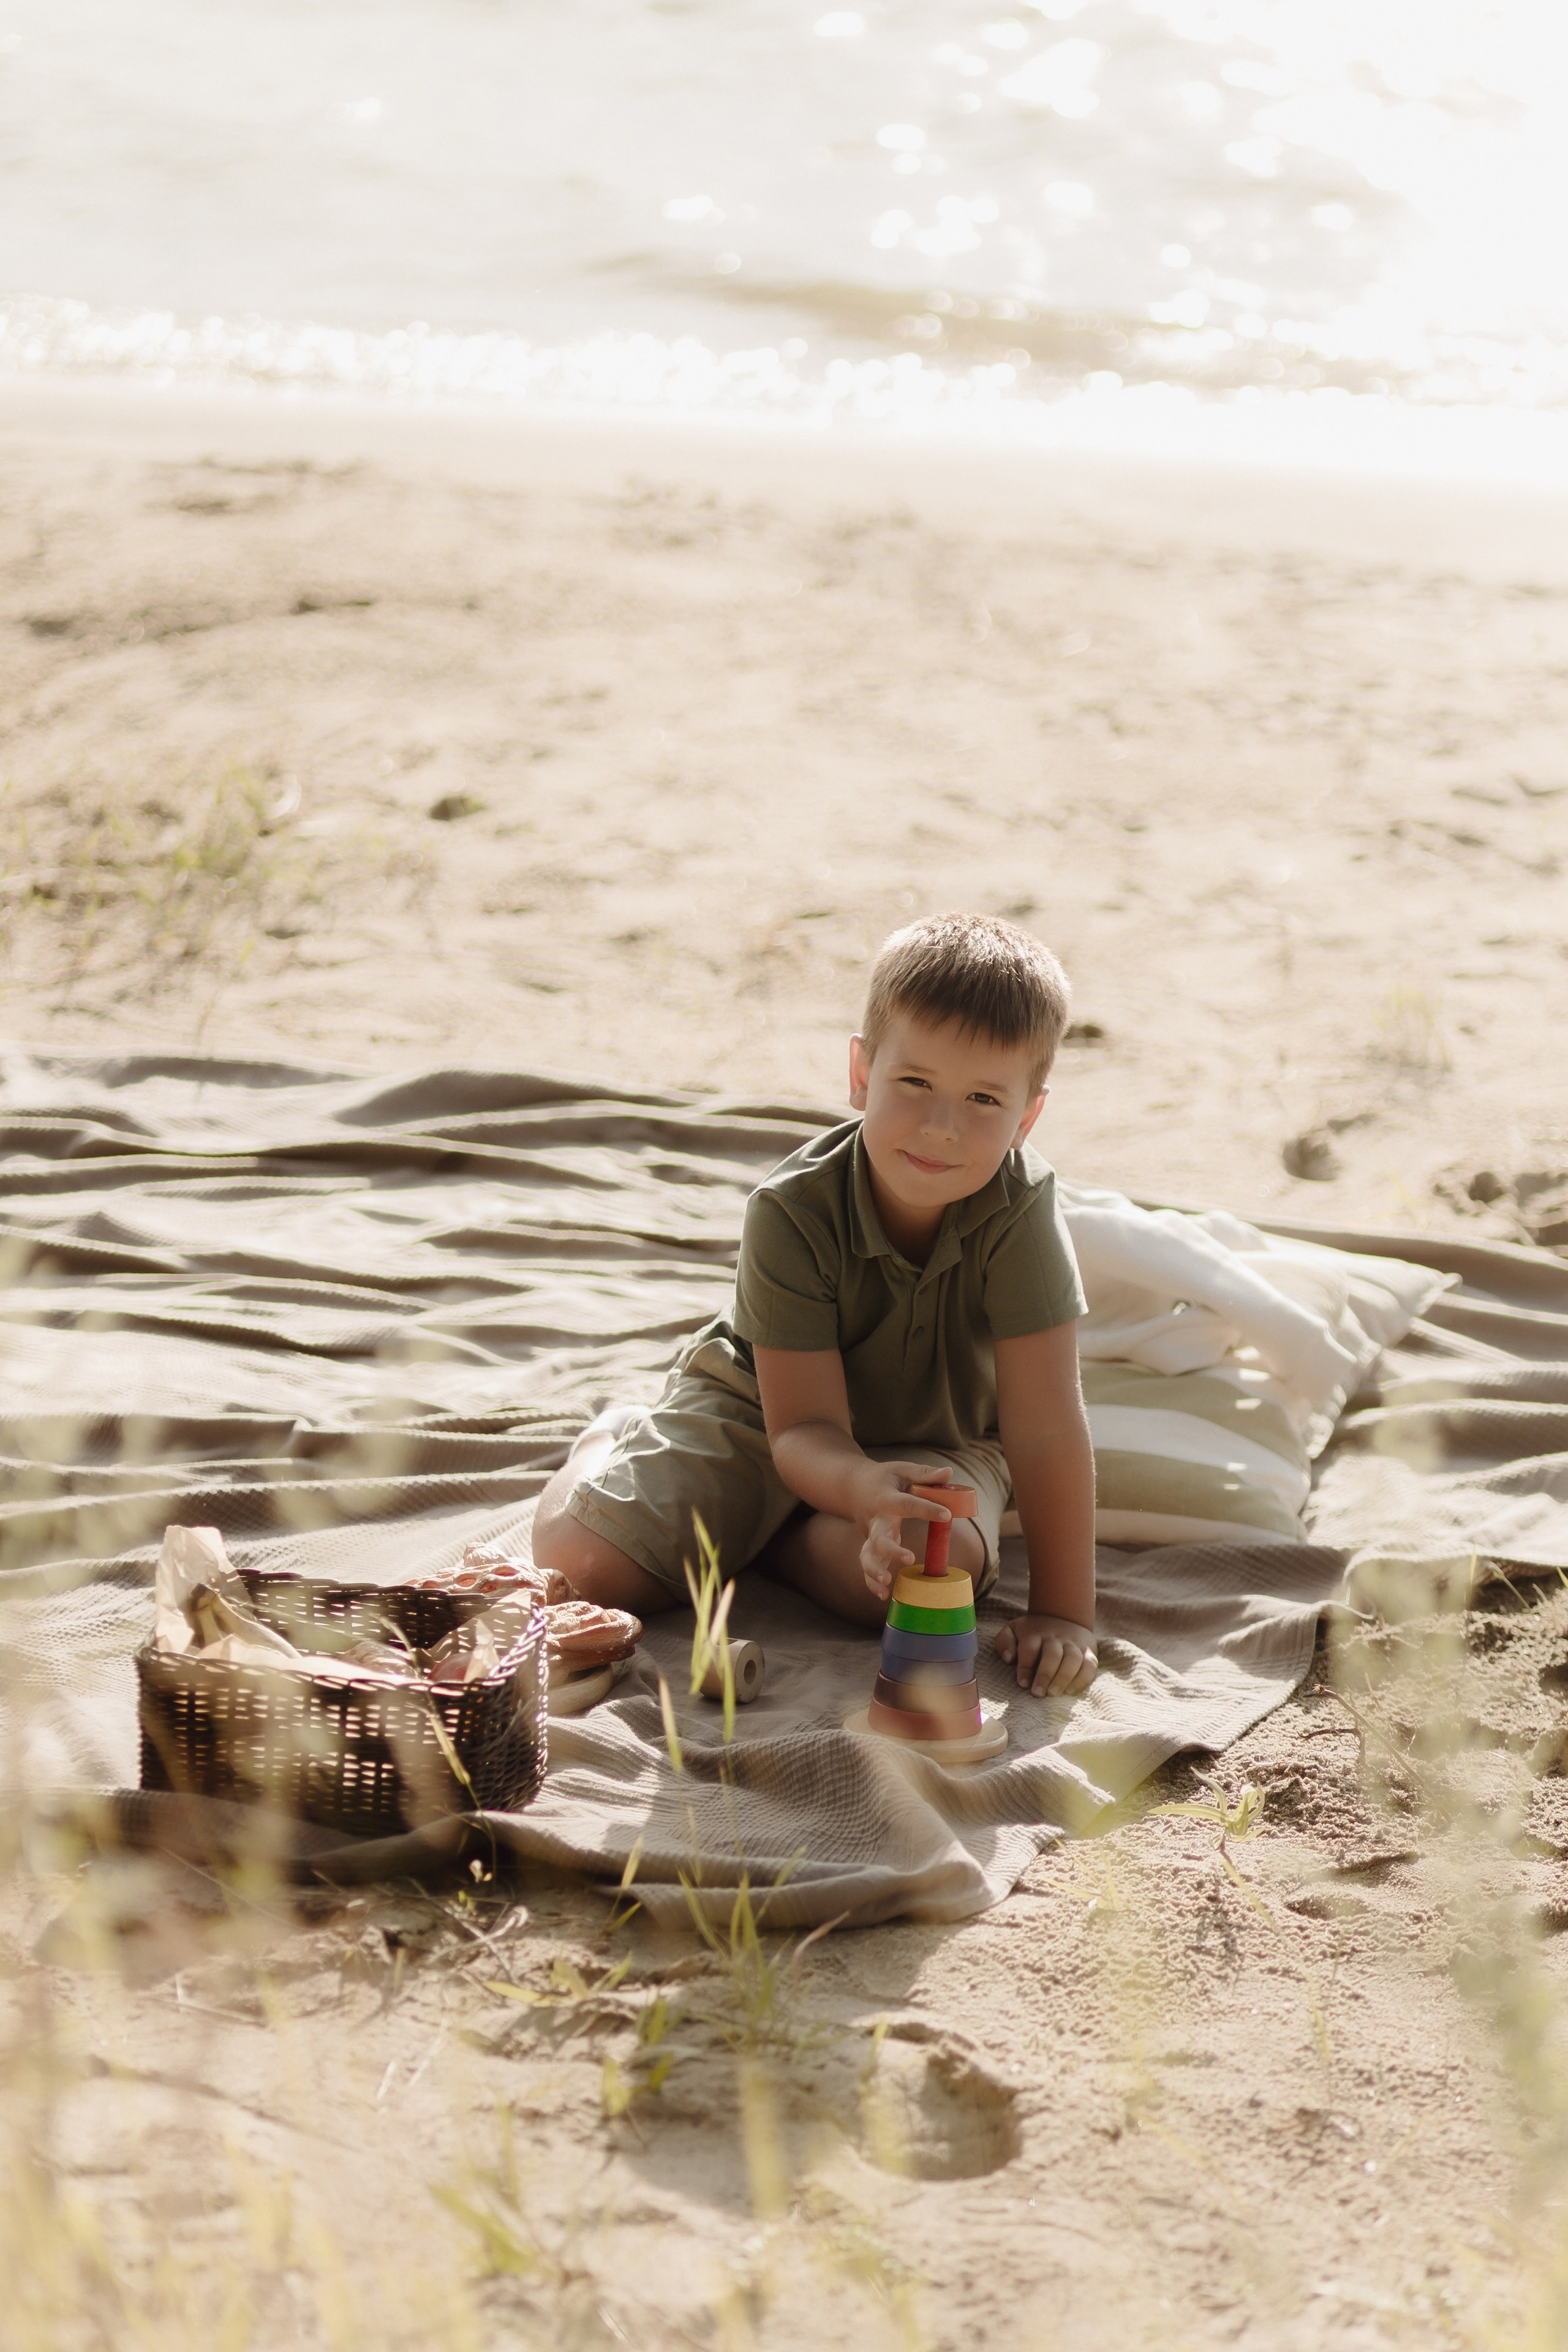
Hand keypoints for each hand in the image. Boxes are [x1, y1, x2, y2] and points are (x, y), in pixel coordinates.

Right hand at [857, 1462, 953, 1602]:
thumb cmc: (883, 1478)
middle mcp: (876, 1520)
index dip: (928, 1509)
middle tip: (910, 1558)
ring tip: (886, 1582)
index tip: (947, 1515)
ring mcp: (871, 1536)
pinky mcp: (870, 1547)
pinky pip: (867, 1566)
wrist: (851, 1486)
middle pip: (879, 1538)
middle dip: (892, 1550)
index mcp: (887, 1499)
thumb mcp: (902, 1469)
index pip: (909, 1504)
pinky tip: (882, 1596)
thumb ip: (925, 1474)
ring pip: (867, 1556)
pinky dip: (870, 1582)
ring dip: (874, 1570)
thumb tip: (949, 1472)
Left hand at [995, 1613, 1096, 1696]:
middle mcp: (1056, 1638)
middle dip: (1045, 1674)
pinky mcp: (1088, 1652)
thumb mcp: (1013, 1630)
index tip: (1022, 1683)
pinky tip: (1071, 1692)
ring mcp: (1073, 1644)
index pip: (1030, 1648)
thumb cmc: (1033, 1631)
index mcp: (1035, 1634)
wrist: (1063, 1615)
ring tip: (1053, 1693)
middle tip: (1038, 1693)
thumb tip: (1009, 1658)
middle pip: (1052, 1654)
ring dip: (1063, 1677)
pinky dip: (1082, 1679)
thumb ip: (1004, 1641)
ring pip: (1072, 1659)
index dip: (1025, 1666)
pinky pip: (1090, 1665)